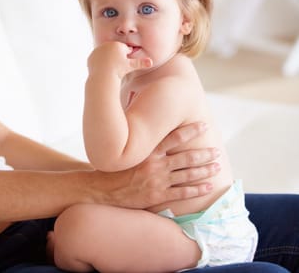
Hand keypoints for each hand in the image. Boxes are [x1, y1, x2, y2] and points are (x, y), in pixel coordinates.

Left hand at [87, 41, 151, 78]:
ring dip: (108, 61)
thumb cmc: (118, 71)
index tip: (123, 65)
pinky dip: (100, 64)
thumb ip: (141, 63)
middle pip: (115, 52)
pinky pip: (98, 60)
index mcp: (118, 45)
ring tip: (109, 69)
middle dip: (116, 58)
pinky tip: (103, 70)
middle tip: (116, 68)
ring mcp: (98, 50)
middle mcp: (107, 45)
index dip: (125, 58)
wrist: (103, 76)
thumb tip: (152, 62)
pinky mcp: (91, 56)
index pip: (124, 50)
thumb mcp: (131, 66)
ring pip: (106, 55)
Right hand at [94, 122, 219, 208]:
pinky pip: (182, 193)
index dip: (191, 130)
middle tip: (217, 151)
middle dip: (204, 154)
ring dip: (205, 170)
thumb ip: (140, 140)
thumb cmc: (114, 168)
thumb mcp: (127, 150)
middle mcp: (157, 164)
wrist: (102, 189)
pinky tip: (208, 186)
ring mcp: (159, 181)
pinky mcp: (159, 195)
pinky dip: (197, 189)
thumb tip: (148, 125)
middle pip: (187, 157)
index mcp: (149, 151)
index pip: (175, 137)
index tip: (204, 125)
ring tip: (217, 166)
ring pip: (188, 174)